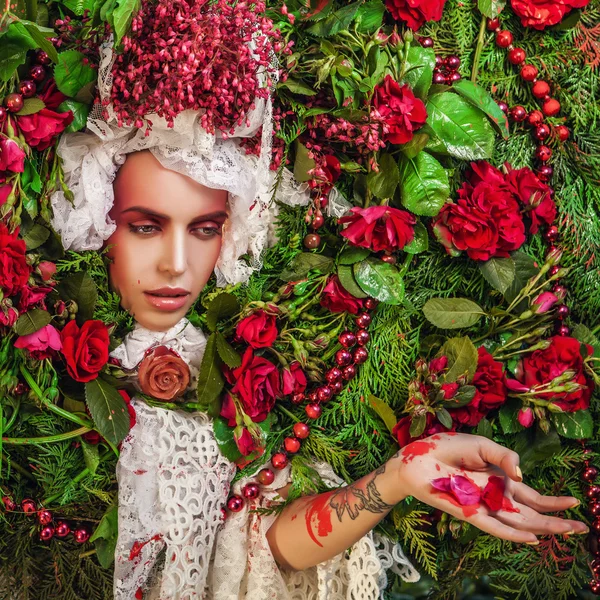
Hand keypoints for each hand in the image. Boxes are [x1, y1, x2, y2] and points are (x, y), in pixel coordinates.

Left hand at [390, 432, 587, 543]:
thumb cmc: (447, 448)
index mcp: (499, 478)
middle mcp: (494, 495)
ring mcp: (483, 504)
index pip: (530, 494)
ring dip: (541, 527)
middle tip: (580, 528)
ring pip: (517, 521)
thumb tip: (522, 475)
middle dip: (555, 520)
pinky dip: (511, 532)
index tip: (574, 502)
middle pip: (530, 512)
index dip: (551, 501)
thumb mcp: (481, 445)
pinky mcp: (468, 510)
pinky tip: (529, 538)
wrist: (417, 457)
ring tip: (565, 532)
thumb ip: (504, 456)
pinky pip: (492, 525)